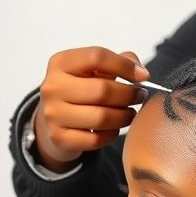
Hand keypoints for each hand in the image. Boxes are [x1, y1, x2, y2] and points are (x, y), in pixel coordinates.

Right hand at [34, 47, 149, 171]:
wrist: (56, 116)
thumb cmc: (82, 87)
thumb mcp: (96, 68)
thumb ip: (120, 61)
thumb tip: (140, 73)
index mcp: (61, 63)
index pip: (97, 57)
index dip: (124, 65)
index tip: (142, 76)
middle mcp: (52, 87)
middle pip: (102, 90)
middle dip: (129, 94)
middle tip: (140, 96)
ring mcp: (53, 114)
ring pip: (101, 117)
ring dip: (124, 116)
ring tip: (130, 112)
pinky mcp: (59, 137)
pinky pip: (96, 139)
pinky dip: (112, 134)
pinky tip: (115, 127)